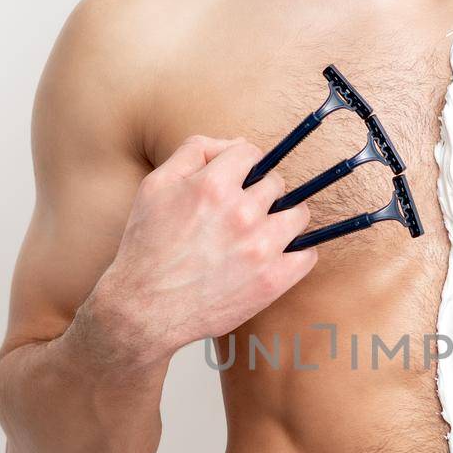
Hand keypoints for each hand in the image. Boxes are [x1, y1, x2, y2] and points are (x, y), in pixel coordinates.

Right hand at [79, 135, 315, 363]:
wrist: (145, 309)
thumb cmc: (146, 248)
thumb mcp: (156, 186)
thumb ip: (193, 152)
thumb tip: (233, 144)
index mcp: (212, 186)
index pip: (251, 153)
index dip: (244, 164)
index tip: (240, 179)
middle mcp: (240, 213)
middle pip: (277, 183)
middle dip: (262, 193)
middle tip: (244, 211)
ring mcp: (260, 248)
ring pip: (298, 214)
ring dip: (284, 218)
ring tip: (263, 232)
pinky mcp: (272, 281)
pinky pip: (308, 254)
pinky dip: (297, 252)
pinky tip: (278, 255)